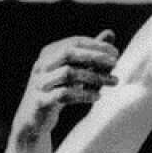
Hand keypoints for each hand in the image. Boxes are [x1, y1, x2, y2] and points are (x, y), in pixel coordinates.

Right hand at [12, 29, 118, 143]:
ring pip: (68, 73)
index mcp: (49, 53)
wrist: (35, 119)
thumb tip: (110, 33)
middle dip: (94, 56)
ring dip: (95, 77)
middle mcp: (42, 65)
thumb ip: (91, 53)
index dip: (96, 45)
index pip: (74, 42)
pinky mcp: (40, 101)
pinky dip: (83, 94)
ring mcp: (39, 83)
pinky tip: (98, 97)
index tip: (116, 52)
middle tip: (115, 63)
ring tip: (114, 81)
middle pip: (68, 53)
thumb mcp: (76, 70)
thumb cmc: (59, 90)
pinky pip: (64, 94)